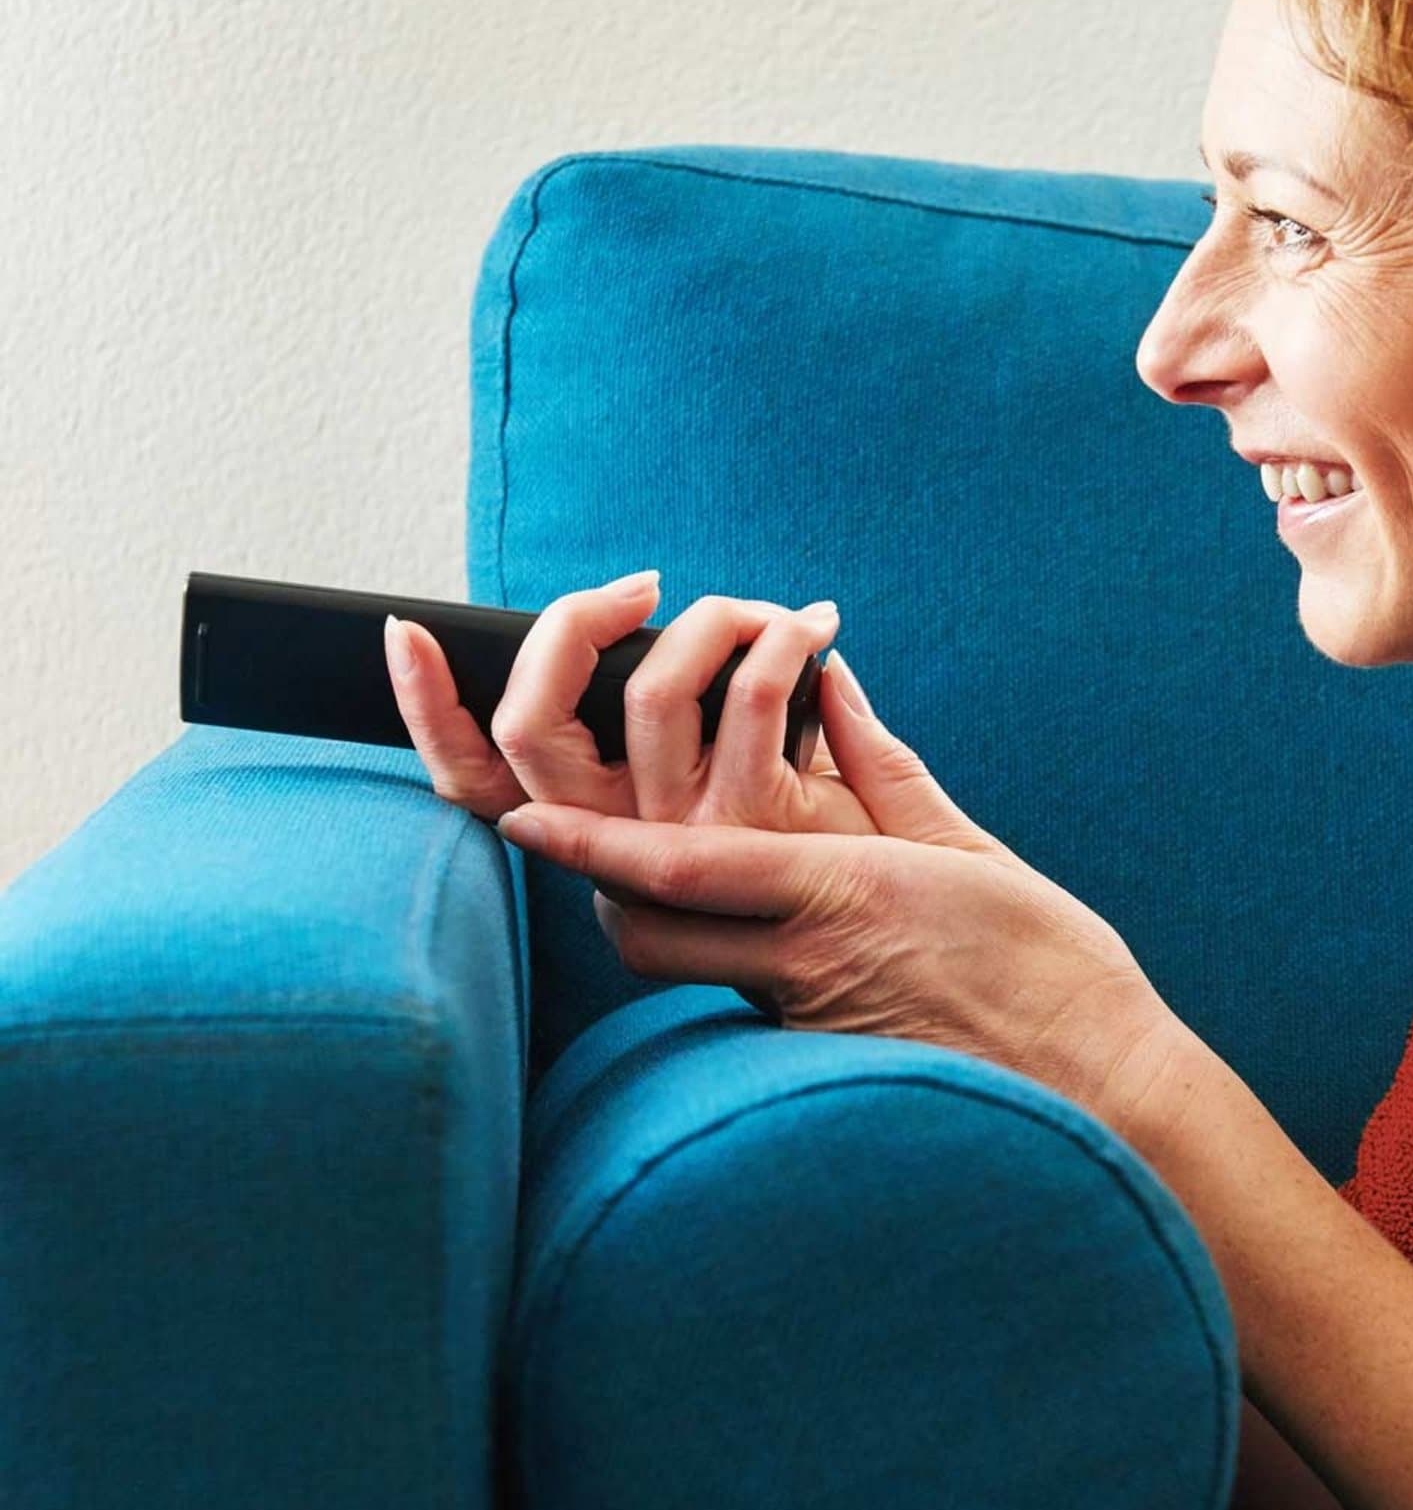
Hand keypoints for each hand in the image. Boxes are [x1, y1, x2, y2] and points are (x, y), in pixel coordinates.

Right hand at [385, 568, 876, 838]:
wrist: (909, 920)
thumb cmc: (822, 841)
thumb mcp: (725, 787)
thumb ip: (675, 728)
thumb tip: (636, 633)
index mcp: (596, 830)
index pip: (475, 781)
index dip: (425, 709)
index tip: (406, 632)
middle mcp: (623, 841)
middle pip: (530, 726)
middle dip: (569, 625)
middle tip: (637, 589)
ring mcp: (688, 837)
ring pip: (650, 688)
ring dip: (710, 619)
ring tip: (764, 614)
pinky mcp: (763, 824)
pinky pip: (754, 693)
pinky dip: (785, 639)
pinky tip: (815, 633)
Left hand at [492, 649, 1186, 1129]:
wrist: (1099, 1089)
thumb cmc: (1052, 964)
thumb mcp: (970, 850)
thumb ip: (882, 769)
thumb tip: (829, 687)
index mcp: (844, 891)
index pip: (680, 865)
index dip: (588, 842)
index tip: (522, 818)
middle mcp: (805, 961)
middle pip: (644, 930)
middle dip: (598, 886)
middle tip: (589, 834)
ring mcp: (806, 1021)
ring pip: (678, 971)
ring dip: (651, 926)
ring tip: (668, 884)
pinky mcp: (818, 1063)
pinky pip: (736, 1003)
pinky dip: (724, 964)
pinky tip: (760, 945)